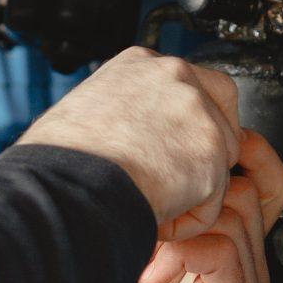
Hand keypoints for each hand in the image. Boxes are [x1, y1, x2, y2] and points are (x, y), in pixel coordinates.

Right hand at [17, 48, 243, 231]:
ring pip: (220, 159)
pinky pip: (213, 199)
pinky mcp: (211, 151)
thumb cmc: (60, 159)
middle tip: (181, 179)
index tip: (171, 148)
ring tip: (152, 204)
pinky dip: (188, 219)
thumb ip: (120, 113)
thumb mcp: (84, 111)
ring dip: (194, 190)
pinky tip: (157, 219)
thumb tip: (120, 138)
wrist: (67, 182)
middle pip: (222, 110)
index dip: (186, 122)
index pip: (189, 84)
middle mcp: (174, 77)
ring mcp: (197, 111)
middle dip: (210, 148)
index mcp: (141, 64)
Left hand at [72, 128, 282, 282]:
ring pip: (237, 215)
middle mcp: (246, 266)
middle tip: (146, 212)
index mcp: (228, 248)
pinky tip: (152, 272)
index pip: (264, 180)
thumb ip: (151, 216)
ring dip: (181, 219)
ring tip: (143, 246)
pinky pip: (224, 255)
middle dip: (195, 188)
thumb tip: (135, 162)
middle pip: (247, 189)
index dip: (240, 154)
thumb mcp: (132, 257)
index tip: (191, 147)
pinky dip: (183, 251)